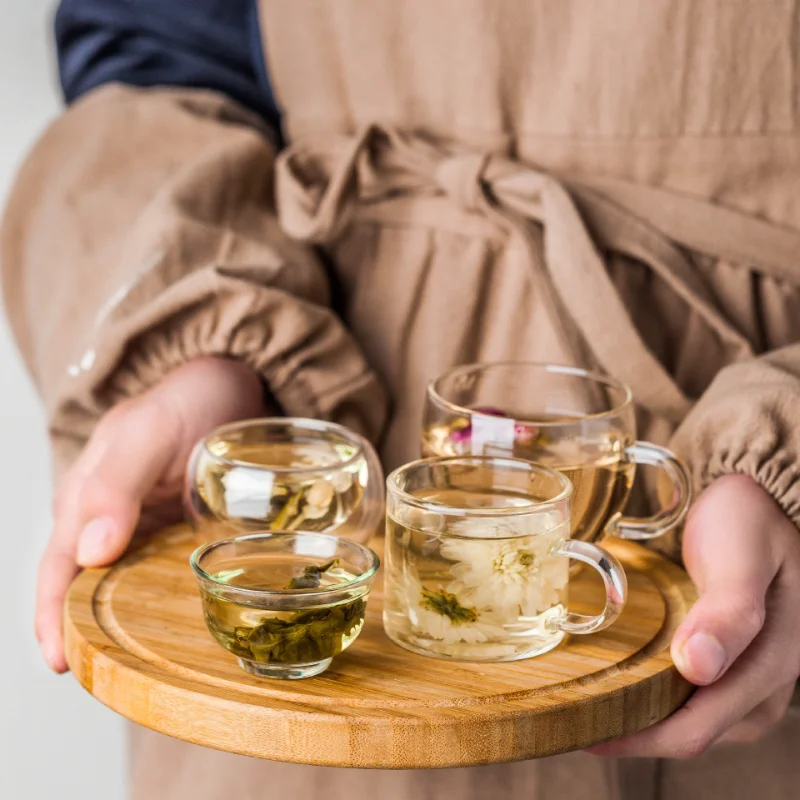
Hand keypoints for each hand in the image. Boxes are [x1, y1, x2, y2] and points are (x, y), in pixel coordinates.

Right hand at [36, 357, 265, 672]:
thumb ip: (116, 484)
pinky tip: (186, 625)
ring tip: (145, 666)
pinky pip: (167, 572)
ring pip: (127, 585)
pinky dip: (168, 601)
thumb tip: (91, 552)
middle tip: (107, 680)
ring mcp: (149, 527)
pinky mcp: (183, 530)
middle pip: (88, 586)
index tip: (61, 663)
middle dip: (88, 632)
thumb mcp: (147, 432)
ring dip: (129, 623)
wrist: (230, 383)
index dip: (52, 617)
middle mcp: (111, 518)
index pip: (59, 568)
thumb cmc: (184, 400)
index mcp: (87, 497)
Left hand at [589, 474, 799, 757]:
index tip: (582, 728)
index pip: (696, 728)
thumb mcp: (743, 556)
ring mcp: (745, 672)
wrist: (761, 497)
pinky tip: (618, 677)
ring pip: (688, 716)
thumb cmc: (752, 521)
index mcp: (770, 665)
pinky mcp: (729, 658)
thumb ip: (729, 611)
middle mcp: (761, 682)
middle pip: (689, 731)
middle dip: (631, 731)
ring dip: (640, 715)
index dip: (637, 738)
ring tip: (586, 698)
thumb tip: (698, 668)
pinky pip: (689, 693)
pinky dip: (651, 692)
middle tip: (569, 714)